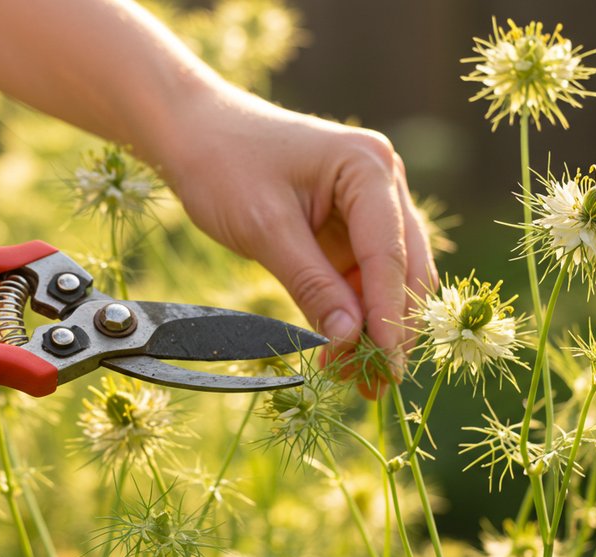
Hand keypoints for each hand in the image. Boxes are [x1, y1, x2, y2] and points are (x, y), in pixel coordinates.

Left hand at [156, 88, 436, 380]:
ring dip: (374, 327)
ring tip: (356, 380)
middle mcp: (381, 181)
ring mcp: (368, 203)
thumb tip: (350, 340)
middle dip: (390, 328)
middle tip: (375, 384)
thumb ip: (311, 285)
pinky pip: (362, 276)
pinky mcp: (348, 225)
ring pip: (388, 277)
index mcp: (368, 167)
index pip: (389, 254)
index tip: (386, 366)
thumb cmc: (222, 165)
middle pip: (404, 267)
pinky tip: (341, 351)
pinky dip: (354, 313)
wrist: (191, 132)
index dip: (390, 316)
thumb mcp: (264, 230)